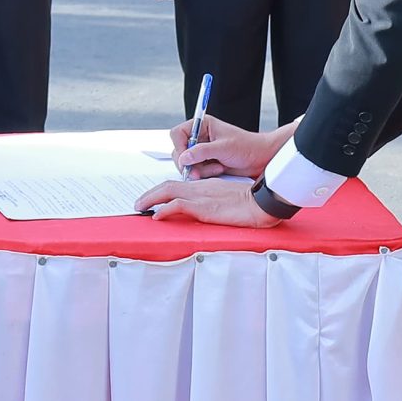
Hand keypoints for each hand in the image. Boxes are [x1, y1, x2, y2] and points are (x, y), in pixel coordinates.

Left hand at [134, 177, 279, 226]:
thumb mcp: (226, 200)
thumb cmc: (250, 203)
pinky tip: (157, 216)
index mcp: (205, 185)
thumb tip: (199, 210)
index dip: (161, 191)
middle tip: (138, 203)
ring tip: (140, 207)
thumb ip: (212, 202)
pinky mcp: (205, 207)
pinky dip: (165, 209)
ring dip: (151, 199)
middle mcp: (200, 187)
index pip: (177, 184)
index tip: (151, 199)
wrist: (263, 203)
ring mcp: (202, 196)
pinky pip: (179, 205)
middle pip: (168, 185)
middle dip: (150, 193)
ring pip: (168, 191)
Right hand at [167, 114, 291, 179]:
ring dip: (199, 169)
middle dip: (189, 162)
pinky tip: (218, 170)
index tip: (186, 157)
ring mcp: (203, 151)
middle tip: (197, 170)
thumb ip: (201, 152)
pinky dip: (205, 173)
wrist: (261, 159)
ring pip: (187, 163)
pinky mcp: (207, 163)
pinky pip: (196, 171)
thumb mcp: (223, 147)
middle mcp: (200, 138)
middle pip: (180, 150)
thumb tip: (184, 157)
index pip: (178, 133)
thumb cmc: (248, 147)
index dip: (180, 146)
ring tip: (216, 168)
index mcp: (203, 125)